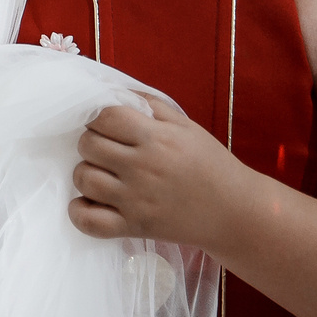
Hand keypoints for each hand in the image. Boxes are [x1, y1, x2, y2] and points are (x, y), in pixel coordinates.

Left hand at [68, 95, 246, 247]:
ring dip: (86, 173)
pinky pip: (88, 221)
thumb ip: (150, 104)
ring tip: (103, 175)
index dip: (99, 118)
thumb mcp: (186, 126)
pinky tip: (92, 203)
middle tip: (107, 150)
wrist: (236, 212)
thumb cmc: (211, 165)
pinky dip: (81, 212)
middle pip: (88, 145)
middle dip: (91, 142)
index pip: (104, 117)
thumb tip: (114, 89)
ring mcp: (135, 200)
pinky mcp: (134, 226)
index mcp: (156, 138)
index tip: (107, 125)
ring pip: (83, 179)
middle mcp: (142, 167)